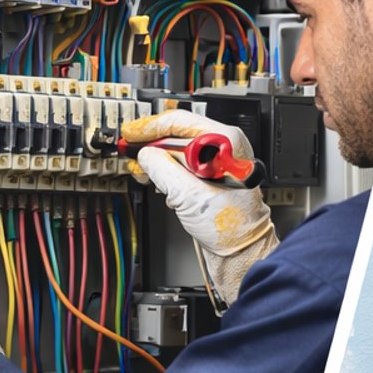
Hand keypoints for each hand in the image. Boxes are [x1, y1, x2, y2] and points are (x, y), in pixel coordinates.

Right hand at [125, 111, 277, 304]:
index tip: (131, 134)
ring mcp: (218, 162)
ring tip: (143, 170)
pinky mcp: (211, 176)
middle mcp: (224, 148)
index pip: (181, 122)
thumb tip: (145, 155)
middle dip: (152, 145)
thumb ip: (163, 170)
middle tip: (130, 150)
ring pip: (178, 150)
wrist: (242, 251)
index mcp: (226, 142)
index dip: (151, 127)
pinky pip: (184, 164)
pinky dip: (168, 171)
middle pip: (178, 134)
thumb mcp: (189, 196)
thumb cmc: (232, 228)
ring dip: (159, 160)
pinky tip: (160, 182)